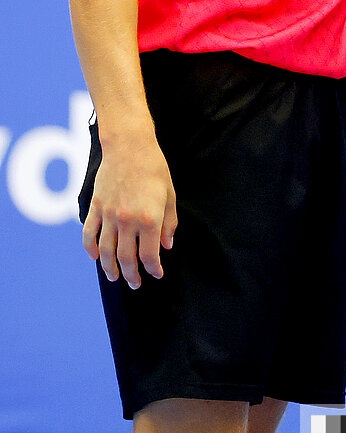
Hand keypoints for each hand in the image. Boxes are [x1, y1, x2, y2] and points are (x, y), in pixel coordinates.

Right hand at [81, 130, 176, 289]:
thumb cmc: (155, 169)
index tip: (157, 275)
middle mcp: (126, 221)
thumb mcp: (169, 195)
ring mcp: (108, 215)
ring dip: (109, 267)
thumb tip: (167, 246)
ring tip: (114, 278)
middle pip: (126, 257)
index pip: (150, 254)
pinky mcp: (95, 207)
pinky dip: (90, 248)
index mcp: (148, 219)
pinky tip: (95, 257)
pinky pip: (88, 234)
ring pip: (105, 251)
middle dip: (131, 274)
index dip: (153, 269)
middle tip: (135, 284)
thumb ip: (168, 223)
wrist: (129, 147)